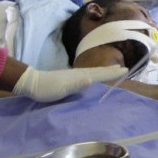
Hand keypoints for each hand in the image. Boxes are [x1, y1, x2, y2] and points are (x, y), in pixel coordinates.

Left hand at [12, 65, 126, 101]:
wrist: (33, 83)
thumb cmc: (47, 88)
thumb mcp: (62, 88)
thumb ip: (77, 84)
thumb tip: (92, 79)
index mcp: (80, 76)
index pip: (100, 74)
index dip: (112, 72)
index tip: (125, 69)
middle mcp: (80, 74)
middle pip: (99, 71)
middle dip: (111, 70)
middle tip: (124, 68)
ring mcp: (75, 76)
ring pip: (94, 73)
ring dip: (105, 72)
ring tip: (113, 70)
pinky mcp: (71, 79)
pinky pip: (89, 76)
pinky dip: (96, 75)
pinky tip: (94, 77)